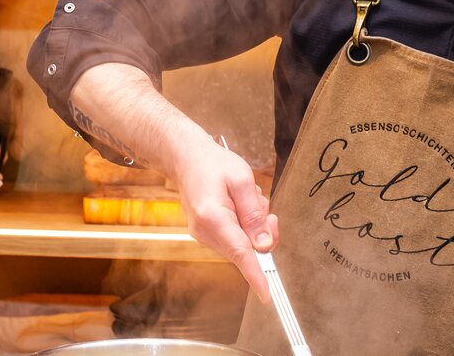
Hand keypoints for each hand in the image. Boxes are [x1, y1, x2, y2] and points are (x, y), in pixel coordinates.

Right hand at [172, 134, 279, 302]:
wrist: (186, 159)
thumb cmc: (214, 164)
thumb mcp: (242, 180)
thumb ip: (255, 214)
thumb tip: (264, 245)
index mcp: (213, 218)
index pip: (240, 253)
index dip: (256, 275)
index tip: (267, 294)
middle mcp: (205, 233)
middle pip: (247, 248)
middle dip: (262, 229)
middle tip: (260, 202)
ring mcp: (204, 236)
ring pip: (244, 243)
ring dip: (253, 222)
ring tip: (243, 196)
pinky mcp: (208, 234)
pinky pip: (236, 237)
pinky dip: (244, 222)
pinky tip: (237, 202)